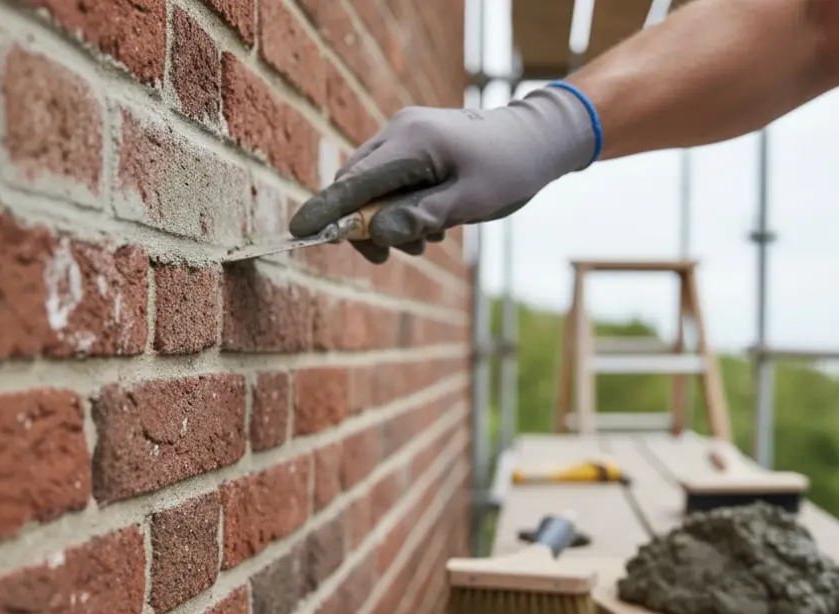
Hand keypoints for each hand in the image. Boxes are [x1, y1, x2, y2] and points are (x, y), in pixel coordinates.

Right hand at [288, 84, 599, 263]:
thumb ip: (421, 215)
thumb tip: (377, 233)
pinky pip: (390, 178)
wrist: (539, 138)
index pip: (354, 182)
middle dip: (364, 225)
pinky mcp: (415, 141)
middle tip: (389, 257)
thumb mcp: (471, 201)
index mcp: (412, 143)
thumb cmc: (511, 169)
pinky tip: (430, 224)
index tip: (299, 233)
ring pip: (372, 184)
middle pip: (356, 184)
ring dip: (387, 219)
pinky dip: (399, 206)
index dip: (325, 211)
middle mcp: (401, 131)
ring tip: (425, 242)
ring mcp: (407, 133)